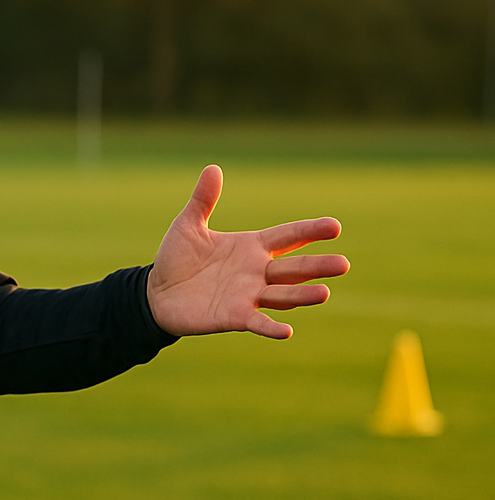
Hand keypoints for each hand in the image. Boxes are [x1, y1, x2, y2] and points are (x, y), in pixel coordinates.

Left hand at [147, 165, 348, 338]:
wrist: (156, 292)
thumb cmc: (177, 258)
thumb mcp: (189, 225)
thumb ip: (203, 200)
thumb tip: (212, 168)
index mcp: (251, 246)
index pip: (288, 236)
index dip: (310, 231)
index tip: (335, 226)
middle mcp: (256, 272)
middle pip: (293, 267)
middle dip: (317, 266)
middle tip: (343, 264)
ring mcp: (248, 295)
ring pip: (282, 294)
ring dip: (302, 295)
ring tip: (324, 293)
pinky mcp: (233, 317)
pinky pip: (257, 322)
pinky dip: (271, 327)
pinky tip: (287, 331)